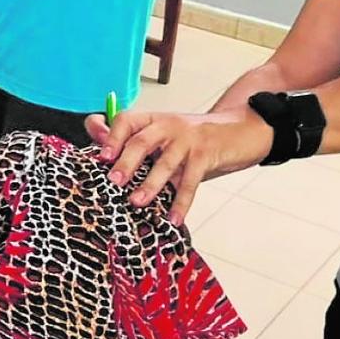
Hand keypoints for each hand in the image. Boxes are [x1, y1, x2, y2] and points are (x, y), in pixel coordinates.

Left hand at [84, 108, 272, 224]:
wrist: (240, 129)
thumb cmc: (195, 139)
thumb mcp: (165, 137)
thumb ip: (135, 142)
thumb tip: (99, 146)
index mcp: (153, 120)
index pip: (126, 120)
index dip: (111, 136)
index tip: (101, 156)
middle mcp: (168, 125)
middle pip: (142, 140)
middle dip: (126, 160)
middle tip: (114, 180)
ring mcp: (188, 139)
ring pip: (165, 162)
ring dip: (150, 183)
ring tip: (137, 202)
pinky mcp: (206, 154)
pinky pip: (191, 180)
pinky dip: (181, 201)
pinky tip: (174, 218)